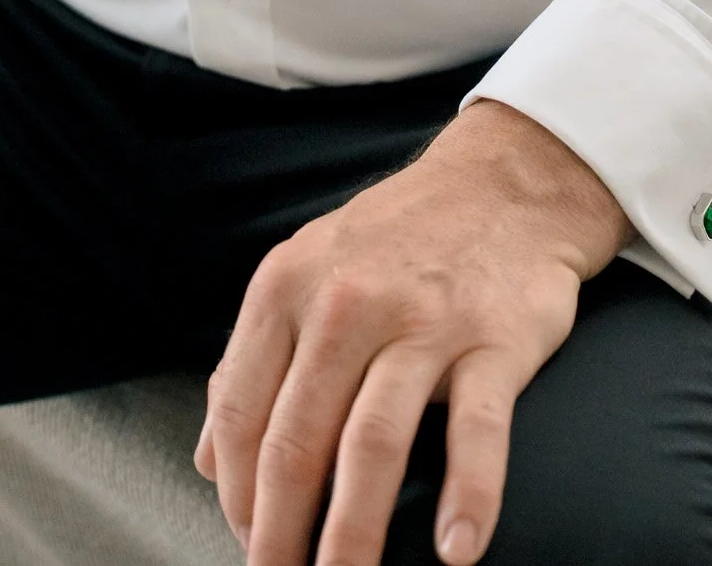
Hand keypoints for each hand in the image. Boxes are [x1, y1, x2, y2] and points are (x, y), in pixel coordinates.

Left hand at [195, 103, 628, 565]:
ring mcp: (421, 321)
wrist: (502, 183)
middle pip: (297, 437)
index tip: (246, 541)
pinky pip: (477, 431)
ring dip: (353, 534)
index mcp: (286, 287)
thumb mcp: (306, 273)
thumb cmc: (398, 240)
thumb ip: (254, 361)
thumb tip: (209, 459)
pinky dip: (467, 497)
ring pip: (372, 445)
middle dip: (281, 530)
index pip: (240, 408)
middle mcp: (344, 302)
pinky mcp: (493, 340)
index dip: (237, 491)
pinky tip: (454, 550)